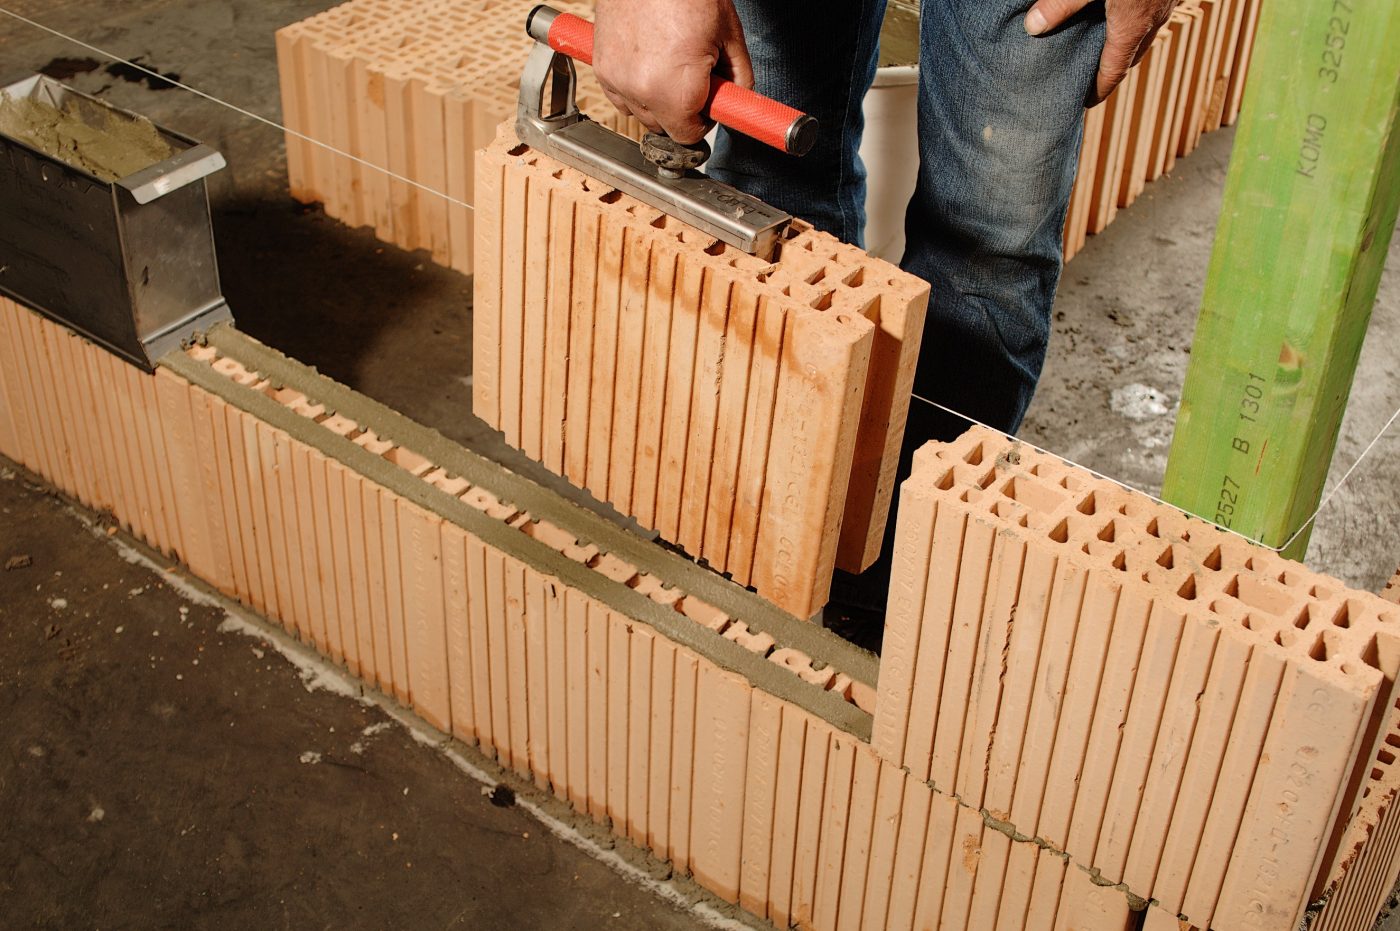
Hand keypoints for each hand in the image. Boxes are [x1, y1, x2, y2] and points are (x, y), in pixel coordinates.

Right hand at [594, 0, 752, 143]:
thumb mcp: (728, 35)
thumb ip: (739, 79)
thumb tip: (737, 101)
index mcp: (674, 89)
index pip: (689, 136)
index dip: (703, 122)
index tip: (708, 105)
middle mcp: (640, 89)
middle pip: (664, 127)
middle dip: (682, 109)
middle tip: (694, 76)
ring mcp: (616, 78)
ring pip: (642, 112)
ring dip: (658, 99)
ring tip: (670, 64)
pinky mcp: (602, 67)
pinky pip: (621, 96)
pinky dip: (635, 87)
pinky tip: (650, 63)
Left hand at [1024, 0, 1175, 103]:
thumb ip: (1060, 4)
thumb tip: (1032, 28)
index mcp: (1132, 27)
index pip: (1114, 72)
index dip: (1098, 90)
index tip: (1084, 103)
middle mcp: (1153, 20)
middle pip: (1129, 56)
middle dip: (1109, 69)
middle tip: (1088, 77)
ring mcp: (1165, 4)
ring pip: (1143, 33)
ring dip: (1124, 44)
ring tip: (1100, 47)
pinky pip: (1151, 14)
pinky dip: (1135, 21)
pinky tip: (1120, 10)